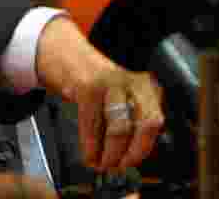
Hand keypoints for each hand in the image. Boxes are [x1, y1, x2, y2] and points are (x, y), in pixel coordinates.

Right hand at [34, 18, 164, 172]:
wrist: (64, 54)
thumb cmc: (93, 82)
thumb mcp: (119, 95)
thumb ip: (131, 119)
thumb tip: (130, 156)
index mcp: (145, 87)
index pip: (154, 122)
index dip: (142, 147)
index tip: (130, 162)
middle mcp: (132, 81)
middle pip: (143, 125)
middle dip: (129, 153)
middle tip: (115, 166)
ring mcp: (111, 82)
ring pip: (120, 128)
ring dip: (109, 153)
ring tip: (100, 163)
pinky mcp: (89, 86)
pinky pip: (93, 124)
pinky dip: (90, 145)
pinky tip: (88, 153)